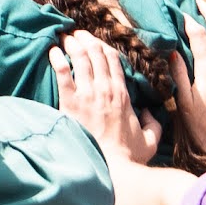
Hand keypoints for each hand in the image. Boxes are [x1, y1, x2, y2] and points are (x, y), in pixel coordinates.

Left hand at [52, 27, 158, 167]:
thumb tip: (149, 112)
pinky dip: (57, 59)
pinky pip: (62, 73)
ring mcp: (87, 94)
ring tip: (65, 37)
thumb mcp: (149, 141)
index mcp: (122, 95)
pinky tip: (52, 51)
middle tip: (77, 34)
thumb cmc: (128, 158)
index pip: (113, 60)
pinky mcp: (70, 102)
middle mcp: (104, 89)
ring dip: (72, 44)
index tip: (96, 42)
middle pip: (95, 53)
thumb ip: (153, 125)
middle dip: (86, 39)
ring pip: (79, 58)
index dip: (104, 47)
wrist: (109, 170)